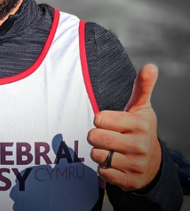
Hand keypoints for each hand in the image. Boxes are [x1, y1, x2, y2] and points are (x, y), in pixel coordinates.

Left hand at [87, 64, 160, 190]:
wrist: (153, 162)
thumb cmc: (139, 128)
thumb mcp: (141, 107)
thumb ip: (142, 87)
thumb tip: (151, 66)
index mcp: (138, 124)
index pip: (100, 119)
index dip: (100, 120)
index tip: (108, 121)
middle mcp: (139, 145)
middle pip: (95, 137)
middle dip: (96, 136)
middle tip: (107, 135)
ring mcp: (135, 164)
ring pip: (97, 155)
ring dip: (99, 152)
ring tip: (111, 149)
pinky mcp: (130, 181)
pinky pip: (103, 172)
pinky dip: (104, 168)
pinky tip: (115, 163)